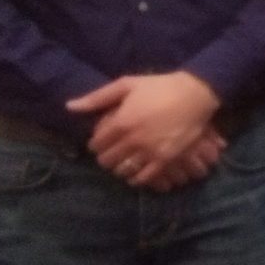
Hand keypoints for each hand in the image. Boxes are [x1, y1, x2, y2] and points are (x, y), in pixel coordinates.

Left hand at [68, 72, 219, 185]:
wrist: (195, 94)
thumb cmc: (159, 86)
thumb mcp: (126, 85)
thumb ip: (97, 98)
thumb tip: (69, 107)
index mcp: (121, 122)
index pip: (96, 144)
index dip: (95, 144)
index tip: (100, 142)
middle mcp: (133, 140)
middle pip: (107, 160)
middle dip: (105, 157)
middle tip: (110, 153)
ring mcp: (150, 152)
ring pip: (123, 171)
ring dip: (119, 168)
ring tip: (122, 163)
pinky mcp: (166, 160)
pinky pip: (144, 178)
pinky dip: (136, 179)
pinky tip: (135, 174)